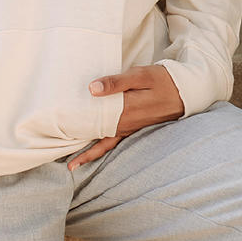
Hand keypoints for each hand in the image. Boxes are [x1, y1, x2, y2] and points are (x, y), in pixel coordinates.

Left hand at [67, 64, 183, 167]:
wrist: (185, 91)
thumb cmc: (162, 79)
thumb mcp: (141, 75)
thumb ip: (117, 82)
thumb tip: (92, 89)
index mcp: (126, 108)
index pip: (96, 115)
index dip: (77, 120)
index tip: (58, 124)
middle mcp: (127, 122)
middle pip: (98, 132)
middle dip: (79, 141)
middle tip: (57, 149)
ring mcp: (131, 128)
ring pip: (105, 142)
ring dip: (89, 152)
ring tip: (71, 165)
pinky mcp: (134, 129)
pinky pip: (115, 143)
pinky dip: (102, 151)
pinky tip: (91, 157)